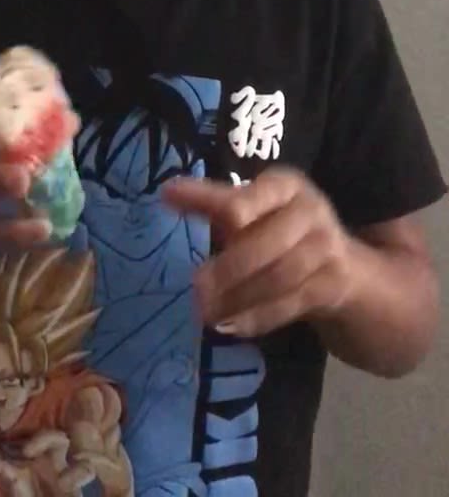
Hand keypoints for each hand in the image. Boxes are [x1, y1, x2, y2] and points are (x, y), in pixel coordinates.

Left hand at [164, 166, 358, 338]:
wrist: (343, 264)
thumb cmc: (279, 226)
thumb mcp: (252, 208)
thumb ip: (213, 203)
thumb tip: (167, 194)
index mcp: (284, 185)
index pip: (245, 197)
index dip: (207, 200)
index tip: (168, 200)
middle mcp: (310, 211)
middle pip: (266, 244)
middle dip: (229, 269)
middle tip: (195, 288)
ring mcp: (326, 249)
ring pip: (280, 278)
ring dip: (239, 299)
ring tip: (206, 313)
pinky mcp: (332, 285)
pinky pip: (291, 304)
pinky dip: (258, 318)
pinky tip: (230, 325)